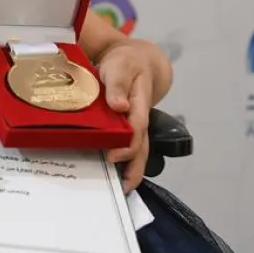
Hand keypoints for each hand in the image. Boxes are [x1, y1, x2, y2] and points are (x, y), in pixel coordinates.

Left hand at [97, 40, 161, 193]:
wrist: (136, 61)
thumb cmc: (127, 64)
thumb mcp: (120, 66)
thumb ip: (118, 84)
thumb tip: (120, 106)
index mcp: (139, 104)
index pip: (137, 129)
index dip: (127, 145)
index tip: (112, 157)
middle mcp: (139, 119)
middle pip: (141, 148)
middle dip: (133, 169)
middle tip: (121, 189)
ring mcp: (135, 125)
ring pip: (137, 152)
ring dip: (130, 171)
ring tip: (121, 191)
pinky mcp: (127, 128)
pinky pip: (127, 148)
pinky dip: (123, 163)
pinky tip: (112, 175)